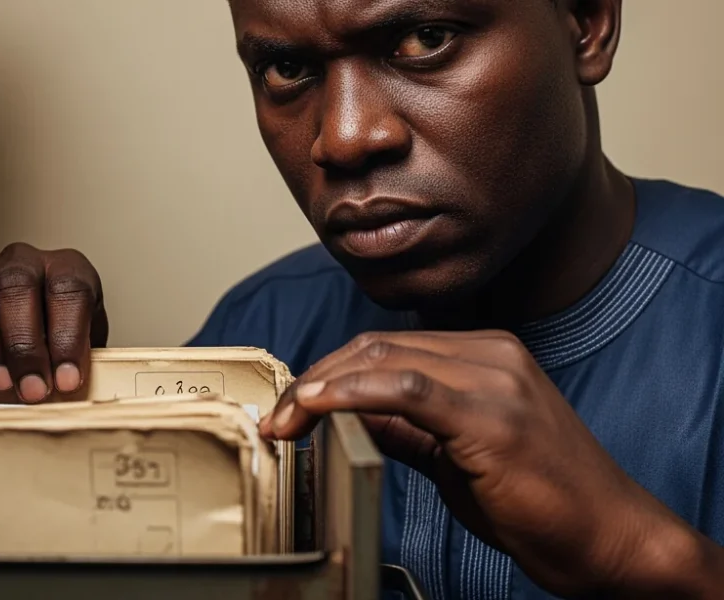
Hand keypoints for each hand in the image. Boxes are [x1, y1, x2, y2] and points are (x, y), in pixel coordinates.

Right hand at [0, 243, 108, 402]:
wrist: (39, 335)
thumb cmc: (63, 340)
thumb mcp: (84, 346)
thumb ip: (77, 360)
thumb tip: (67, 387)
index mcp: (67, 268)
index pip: (69, 289)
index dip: (69, 337)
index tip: (67, 380)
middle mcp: (23, 262)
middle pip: (16, 286)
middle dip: (23, 346)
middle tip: (31, 390)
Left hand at [261, 331, 722, 597]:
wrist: (611, 538)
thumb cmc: (541, 502)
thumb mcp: (454, 456)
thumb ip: (404, 427)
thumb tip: (347, 413)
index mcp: (485, 356)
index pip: (386, 350)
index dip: (329, 372)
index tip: (292, 405)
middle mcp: (490, 354)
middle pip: (375, 349)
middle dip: (314, 379)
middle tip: (278, 416)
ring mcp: (495, 378)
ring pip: (383, 361)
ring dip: (320, 387)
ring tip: (285, 420)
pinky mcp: (493, 413)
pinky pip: (405, 388)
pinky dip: (351, 392)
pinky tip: (317, 404)